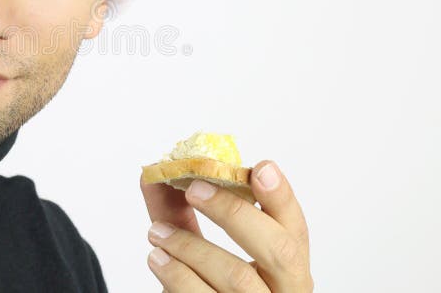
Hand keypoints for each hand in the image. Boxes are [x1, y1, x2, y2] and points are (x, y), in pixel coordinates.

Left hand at [139, 161, 312, 291]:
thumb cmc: (204, 289)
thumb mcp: (201, 252)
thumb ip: (181, 215)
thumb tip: (153, 173)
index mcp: (287, 267)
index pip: (295, 228)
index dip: (282, 198)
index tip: (260, 168)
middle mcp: (285, 292)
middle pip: (278, 250)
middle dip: (233, 213)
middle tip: (193, 189)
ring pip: (237, 277)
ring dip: (191, 246)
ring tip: (157, 232)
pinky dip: (178, 275)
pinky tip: (158, 259)